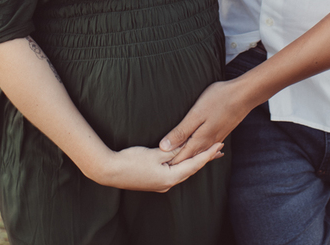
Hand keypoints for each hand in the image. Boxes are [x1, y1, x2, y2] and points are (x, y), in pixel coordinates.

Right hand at [92, 143, 224, 192]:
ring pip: (183, 170)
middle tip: (218, 149)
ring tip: (206, 153)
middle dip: (204, 158)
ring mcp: (161, 184)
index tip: (219, 145)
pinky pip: (174, 171)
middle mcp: (168, 184)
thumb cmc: (131, 161)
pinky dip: (183, 163)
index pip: (194, 164)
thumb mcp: (155, 153)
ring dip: (194, 161)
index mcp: (170, 178)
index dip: (207, 154)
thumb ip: (173, 150)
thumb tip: (188, 144)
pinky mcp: (154, 181)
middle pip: (191, 169)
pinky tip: (185, 159)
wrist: (109, 171)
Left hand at [159, 81, 253, 165]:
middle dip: (176, 165)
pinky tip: (201, 154)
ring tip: (178, 167)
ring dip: (188, 160)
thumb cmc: (218, 100)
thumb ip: (180, 132)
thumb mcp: (195, 114)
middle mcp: (207, 144)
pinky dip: (200, 154)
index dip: (167, 164)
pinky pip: (207, 149)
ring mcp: (216, 139)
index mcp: (198, 141)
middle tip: (162, 172)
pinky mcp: (221, 133)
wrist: (244, 95)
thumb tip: (163, 148)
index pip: (179, 159)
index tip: (155, 171)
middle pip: (189, 159)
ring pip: (199, 154)